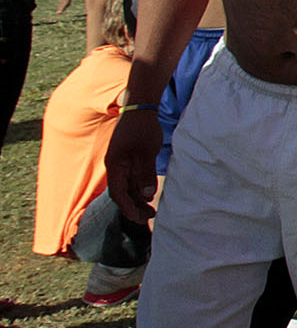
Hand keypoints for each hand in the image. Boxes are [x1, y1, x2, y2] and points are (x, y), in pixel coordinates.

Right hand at [104, 106, 162, 221]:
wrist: (141, 108)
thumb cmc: (143, 128)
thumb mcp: (146, 151)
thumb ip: (145, 173)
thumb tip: (146, 195)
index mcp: (115, 165)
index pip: (118, 193)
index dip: (127, 207)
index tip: (138, 219)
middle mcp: (115, 167)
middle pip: (121, 192)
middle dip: (133, 207)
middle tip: (147, 219)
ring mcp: (121, 163)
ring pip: (127, 187)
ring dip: (137, 199)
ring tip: (151, 211)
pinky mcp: (129, 159)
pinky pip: (131, 179)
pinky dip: (139, 189)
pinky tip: (148, 195)